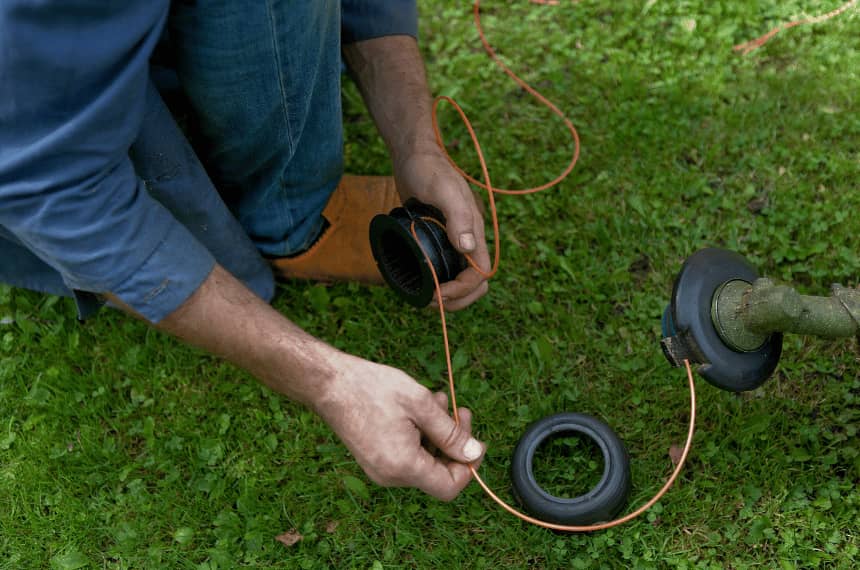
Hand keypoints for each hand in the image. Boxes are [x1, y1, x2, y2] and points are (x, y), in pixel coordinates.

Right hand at [315, 352, 484, 500]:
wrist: (330, 384)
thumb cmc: (372, 389)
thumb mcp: (421, 404)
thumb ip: (450, 433)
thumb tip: (474, 453)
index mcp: (403, 466)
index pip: (449, 487)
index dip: (468, 466)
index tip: (474, 439)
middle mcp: (390, 476)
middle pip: (438, 473)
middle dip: (454, 443)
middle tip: (459, 411)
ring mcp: (380, 469)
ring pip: (424, 461)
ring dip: (437, 434)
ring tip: (437, 401)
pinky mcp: (375, 459)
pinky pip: (408, 456)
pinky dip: (421, 436)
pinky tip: (421, 409)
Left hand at [393, 150, 490, 310]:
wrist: (415, 156)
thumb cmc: (429, 169)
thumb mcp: (443, 190)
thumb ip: (458, 216)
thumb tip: (468, 247)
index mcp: (474, 232)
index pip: (479, 275)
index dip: (461, 290)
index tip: (437, 293)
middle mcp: (468, 239)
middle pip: (476, 283)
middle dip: (458, 300)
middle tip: (431, 301)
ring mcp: (455, 240)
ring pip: (461, 279)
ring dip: (449, 296)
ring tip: (426, 298)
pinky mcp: (440, 238)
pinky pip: (447, 268)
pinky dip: (439, 282)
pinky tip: (423, 282)